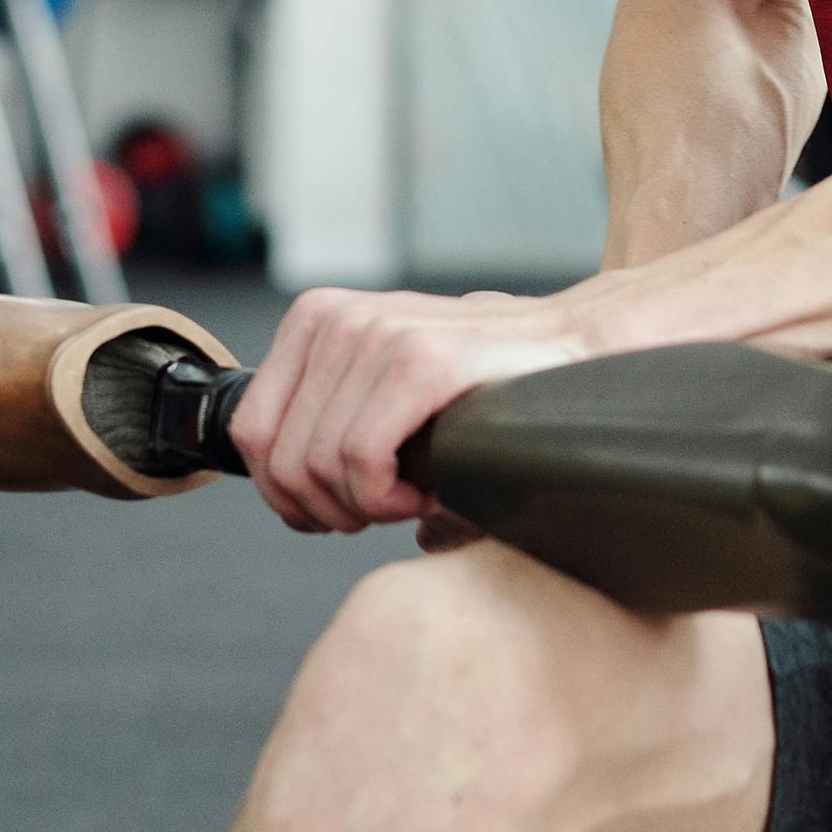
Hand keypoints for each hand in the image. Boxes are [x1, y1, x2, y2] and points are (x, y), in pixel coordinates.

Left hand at [225, 281, 610, 535]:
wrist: (580, 352)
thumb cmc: (486, 387)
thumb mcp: (390, 394)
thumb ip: (333, 429)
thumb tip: (294, 505)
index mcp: (317, 320)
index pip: (252, 433)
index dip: (285, 494)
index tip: (338, 511)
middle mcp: (338, 319)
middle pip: (280, 459)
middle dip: (327, 509)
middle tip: (382, 513)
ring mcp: (377, 333)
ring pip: (317, 466)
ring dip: (365, 507)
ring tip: (414, 499)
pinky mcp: (421, 360)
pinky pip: (360, 458)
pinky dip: (386, 498)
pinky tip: (426, 495)